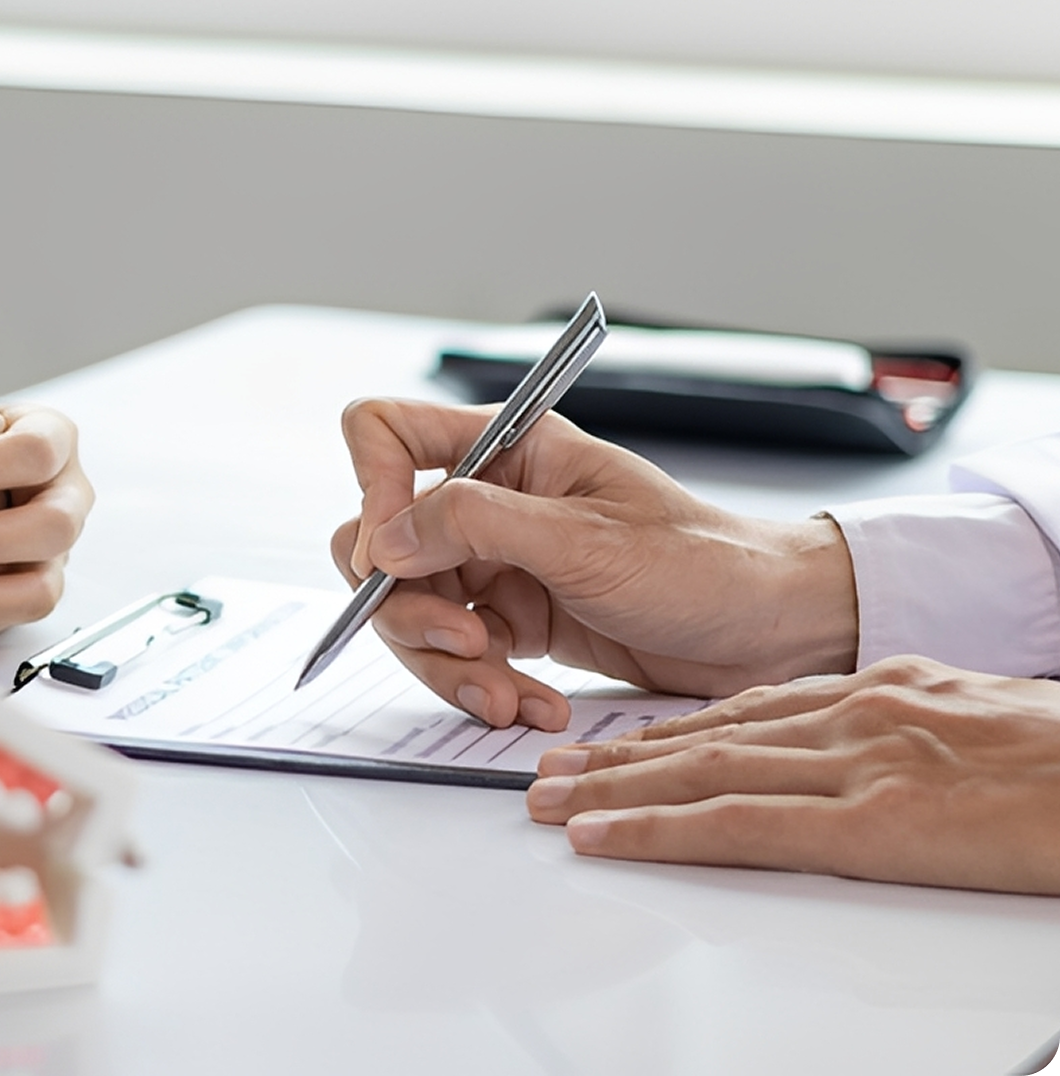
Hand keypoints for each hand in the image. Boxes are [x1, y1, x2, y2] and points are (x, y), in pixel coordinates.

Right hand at [332, 399, 858, 730]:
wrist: (768, 632)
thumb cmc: (703, 564)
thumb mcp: (584, 540)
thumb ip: (475, 524)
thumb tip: (384, 538)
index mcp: (506, 448)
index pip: (385, 434)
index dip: (370, 489)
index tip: (393, 553)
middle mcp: (490, 501)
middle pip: (381, 544)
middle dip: (405, 606)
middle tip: (463, 642)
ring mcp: (495, 563)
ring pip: (410, 611)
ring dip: (446, 664)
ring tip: (505, 695)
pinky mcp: (512, 620)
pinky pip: (456, 656)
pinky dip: (481, 687)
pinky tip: (533, 703)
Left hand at [525, 656, 1059, 894]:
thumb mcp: (979, 723)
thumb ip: (907, 736)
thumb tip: (870, 760)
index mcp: (881, 691)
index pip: (749, 708)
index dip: (671, 728)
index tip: (618, 743)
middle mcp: (855, 715)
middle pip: (707, 735)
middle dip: (619, 756)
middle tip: (548, 771)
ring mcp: (859, 763)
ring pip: (702, 770)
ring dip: (613, 787)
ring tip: (547, 801)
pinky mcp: (875, 820)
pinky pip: (739, 825)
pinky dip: (658, 829)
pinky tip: (603, 836)